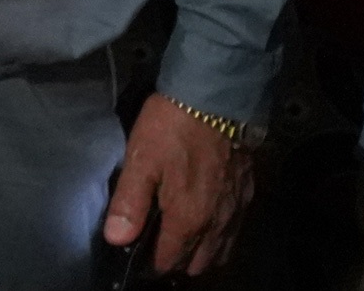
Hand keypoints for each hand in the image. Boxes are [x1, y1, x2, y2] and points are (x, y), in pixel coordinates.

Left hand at [100, 95, 252, 276]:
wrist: (217, 98)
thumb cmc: (172, 128)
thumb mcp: (140, 160)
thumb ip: (128, 203)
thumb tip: (115, 239)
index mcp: (187, 220)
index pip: (169, 261)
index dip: (152, 264)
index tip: (138, 257)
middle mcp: (216, 224)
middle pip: (198, 263)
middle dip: (178, 262)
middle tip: (157, 247)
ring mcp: (235, 211)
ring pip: (220, 252)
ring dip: (201, 253)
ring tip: (181, 240)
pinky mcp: (248, 194)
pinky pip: (234, 232)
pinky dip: (220, 237)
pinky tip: (207, 223)